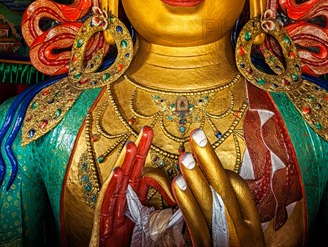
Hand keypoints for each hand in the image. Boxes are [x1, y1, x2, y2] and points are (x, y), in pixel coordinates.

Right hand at [90, 126, 174, 246]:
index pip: (142, 186)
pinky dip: (112, 190)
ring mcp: (110, 225)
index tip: (160, 150)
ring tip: (133, 143)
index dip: (151, 167)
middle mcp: (120, 217)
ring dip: (125, 165)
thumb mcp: (155, 241)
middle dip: (137, 154)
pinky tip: (119, 172)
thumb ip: (166, 225)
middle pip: (130, 180)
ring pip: (118, 189)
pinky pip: (106, 209)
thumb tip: (187, 208)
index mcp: (134, 219)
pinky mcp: (101, 234)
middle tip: (146, 130)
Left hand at [172, 129, 264, 246]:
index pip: (241, 192)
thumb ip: (248, 218)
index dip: (222, 168)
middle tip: (196, 134)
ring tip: (184, 155)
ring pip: (208, 205)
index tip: (205, 149)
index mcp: (253, 227)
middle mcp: (241, 232)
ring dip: (194, 178)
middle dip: (209, 160)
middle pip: (224, 189)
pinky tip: (177, 184)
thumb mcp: (252, 240)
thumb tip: (241, 190)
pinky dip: (185, 203)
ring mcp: (224, 242)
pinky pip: (196, 225)